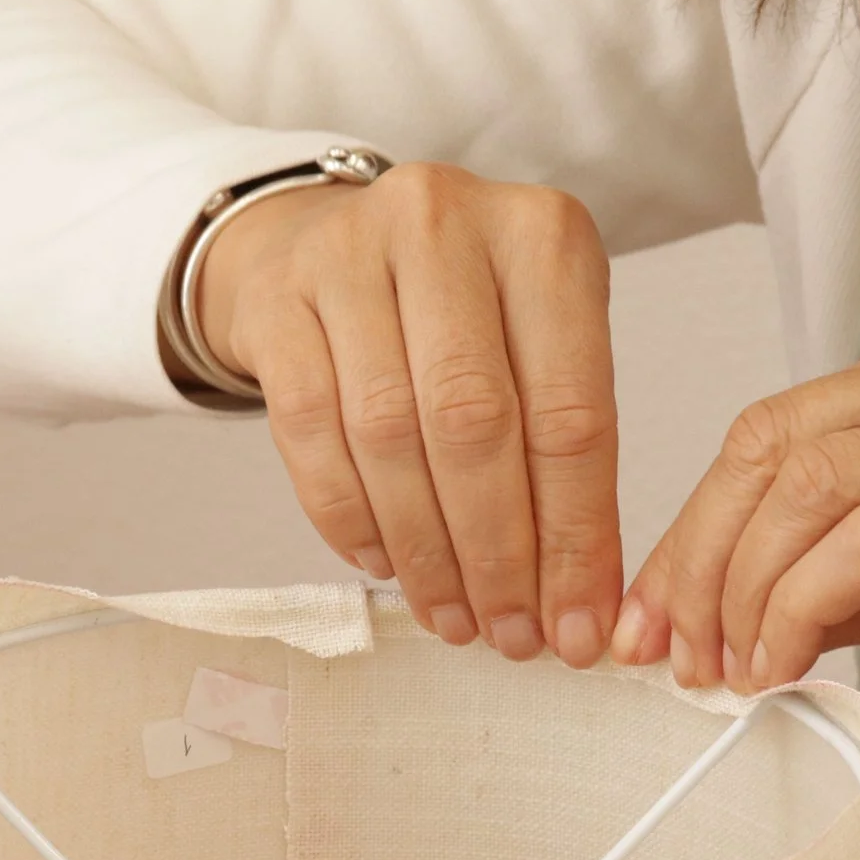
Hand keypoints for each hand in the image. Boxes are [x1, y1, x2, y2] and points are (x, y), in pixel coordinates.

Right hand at [197, 164, 621, 665]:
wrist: (332, 243)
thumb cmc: (463, 311)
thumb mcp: (542, 342)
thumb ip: (565, 452)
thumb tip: (583, 603)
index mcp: (544, 236)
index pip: (569, 411)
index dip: (574, 535)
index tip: (577, 623)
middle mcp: (445, 225)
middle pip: (473, 425)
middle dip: (497, 554)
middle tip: (511, 634)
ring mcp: (349, 254)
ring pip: (388, 435)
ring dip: (425, 551)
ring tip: (454, 617)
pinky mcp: (277, 300)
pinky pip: (310, 432)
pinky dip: (350, 516)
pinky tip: (386, 564)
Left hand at [612, 318, 859, 832]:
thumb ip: (841, 565)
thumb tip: (726, 607)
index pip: (776, 426)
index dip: (695, 521)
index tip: (653, 609)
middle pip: (773, 444)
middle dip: (696, 556)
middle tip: (666, 649)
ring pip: (810, 487)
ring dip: (743, 590)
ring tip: (728, 671)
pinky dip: (802, 607)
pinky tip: (785, 663)